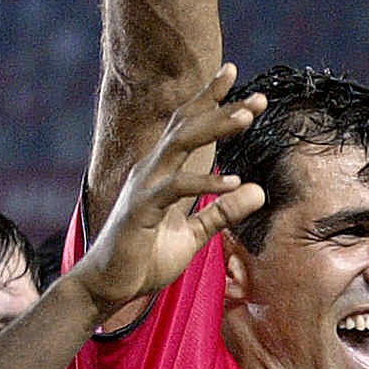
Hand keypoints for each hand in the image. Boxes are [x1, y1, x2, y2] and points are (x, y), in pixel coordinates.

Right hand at [69, 64, 264, 320]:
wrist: (109, 287)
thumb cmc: (145, 258)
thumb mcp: (194, 234)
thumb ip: (223, 212)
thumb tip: (258, 190)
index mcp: (162, 172)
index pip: (189, 128)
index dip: (211, 103)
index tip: (238, 81)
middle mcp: (152, 170)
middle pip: (187, 126)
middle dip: (222, 108)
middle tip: (259, 98)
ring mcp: (145, 187)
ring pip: (181, 145)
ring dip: (214, 129)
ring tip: (247, 119)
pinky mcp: (141, 209)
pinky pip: (176, 188)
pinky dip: (205, 182)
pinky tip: (233, 182)